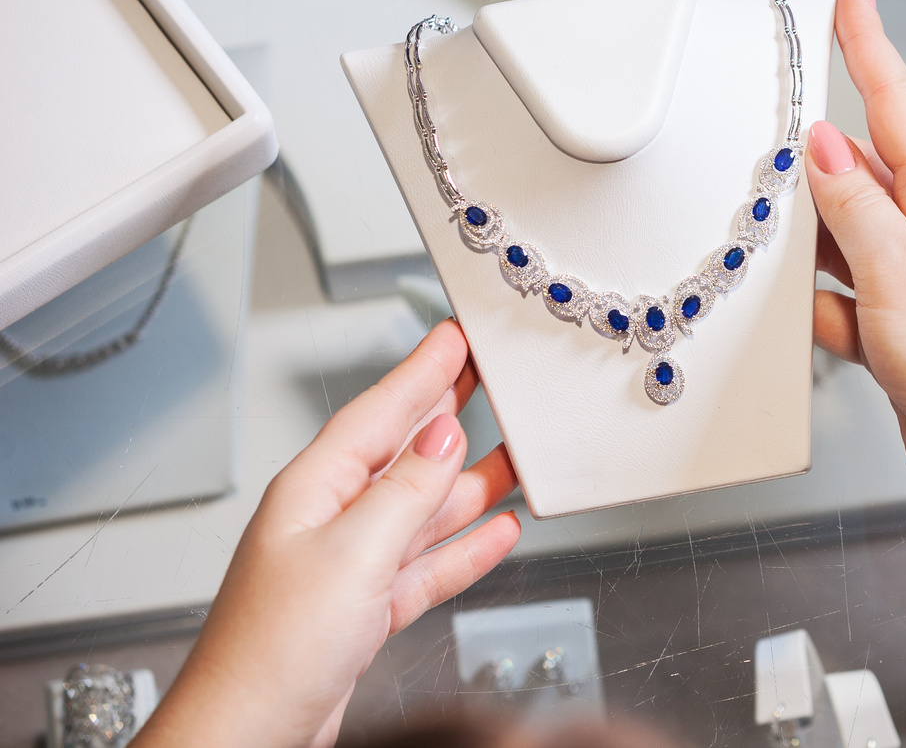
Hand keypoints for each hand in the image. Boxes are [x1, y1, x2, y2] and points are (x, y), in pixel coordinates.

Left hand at [135, 322, 519, 747]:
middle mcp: (331, 519)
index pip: (379, 411)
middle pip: (405, 454)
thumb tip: (444, 437)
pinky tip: (498, 532)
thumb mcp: (353, 554)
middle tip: (490, 375)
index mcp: (314, 489)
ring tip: (517, 454)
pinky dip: (467, 548)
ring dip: (471, 483)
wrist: (250, 735)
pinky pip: (428, 564)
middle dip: (450, 413)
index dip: (421, 371)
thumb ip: (405, 493)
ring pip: (424, 510)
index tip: (455, 336)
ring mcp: (350, 565)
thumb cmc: (270, 651)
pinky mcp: (367, 609)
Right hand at [801, 0, 905, 516]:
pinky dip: (820, 307)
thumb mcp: (897, 266)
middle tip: (773, 127)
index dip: (869, 44)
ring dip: (811, 241)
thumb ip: (854, 203)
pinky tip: (812, 320)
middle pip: (860, 167)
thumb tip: (824, 144)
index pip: (896, 101)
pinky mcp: (896, 325)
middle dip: (816, 156)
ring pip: (843, 235)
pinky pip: (841, 295)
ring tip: (778, 242)